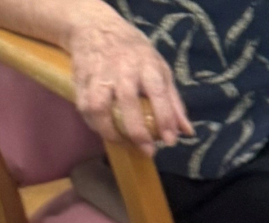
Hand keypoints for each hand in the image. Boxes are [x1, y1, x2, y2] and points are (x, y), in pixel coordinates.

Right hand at [67, 10, 190, 152]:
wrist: (94, 26)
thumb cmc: (133, 52)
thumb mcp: (159, 67)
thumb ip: (173, 101)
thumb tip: (187, 132)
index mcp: (146, 64)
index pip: (158, 92)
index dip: (165, 118)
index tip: (170, 140)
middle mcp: (121, 68)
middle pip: (127, 101)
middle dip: (138, 130)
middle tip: (148, 150)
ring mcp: (99, 73)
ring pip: (99, 106)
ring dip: (110, 130)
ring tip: (123, 143)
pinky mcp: (81, 79)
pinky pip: (84, 107)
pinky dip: (94, 124)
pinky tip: (106, 132)